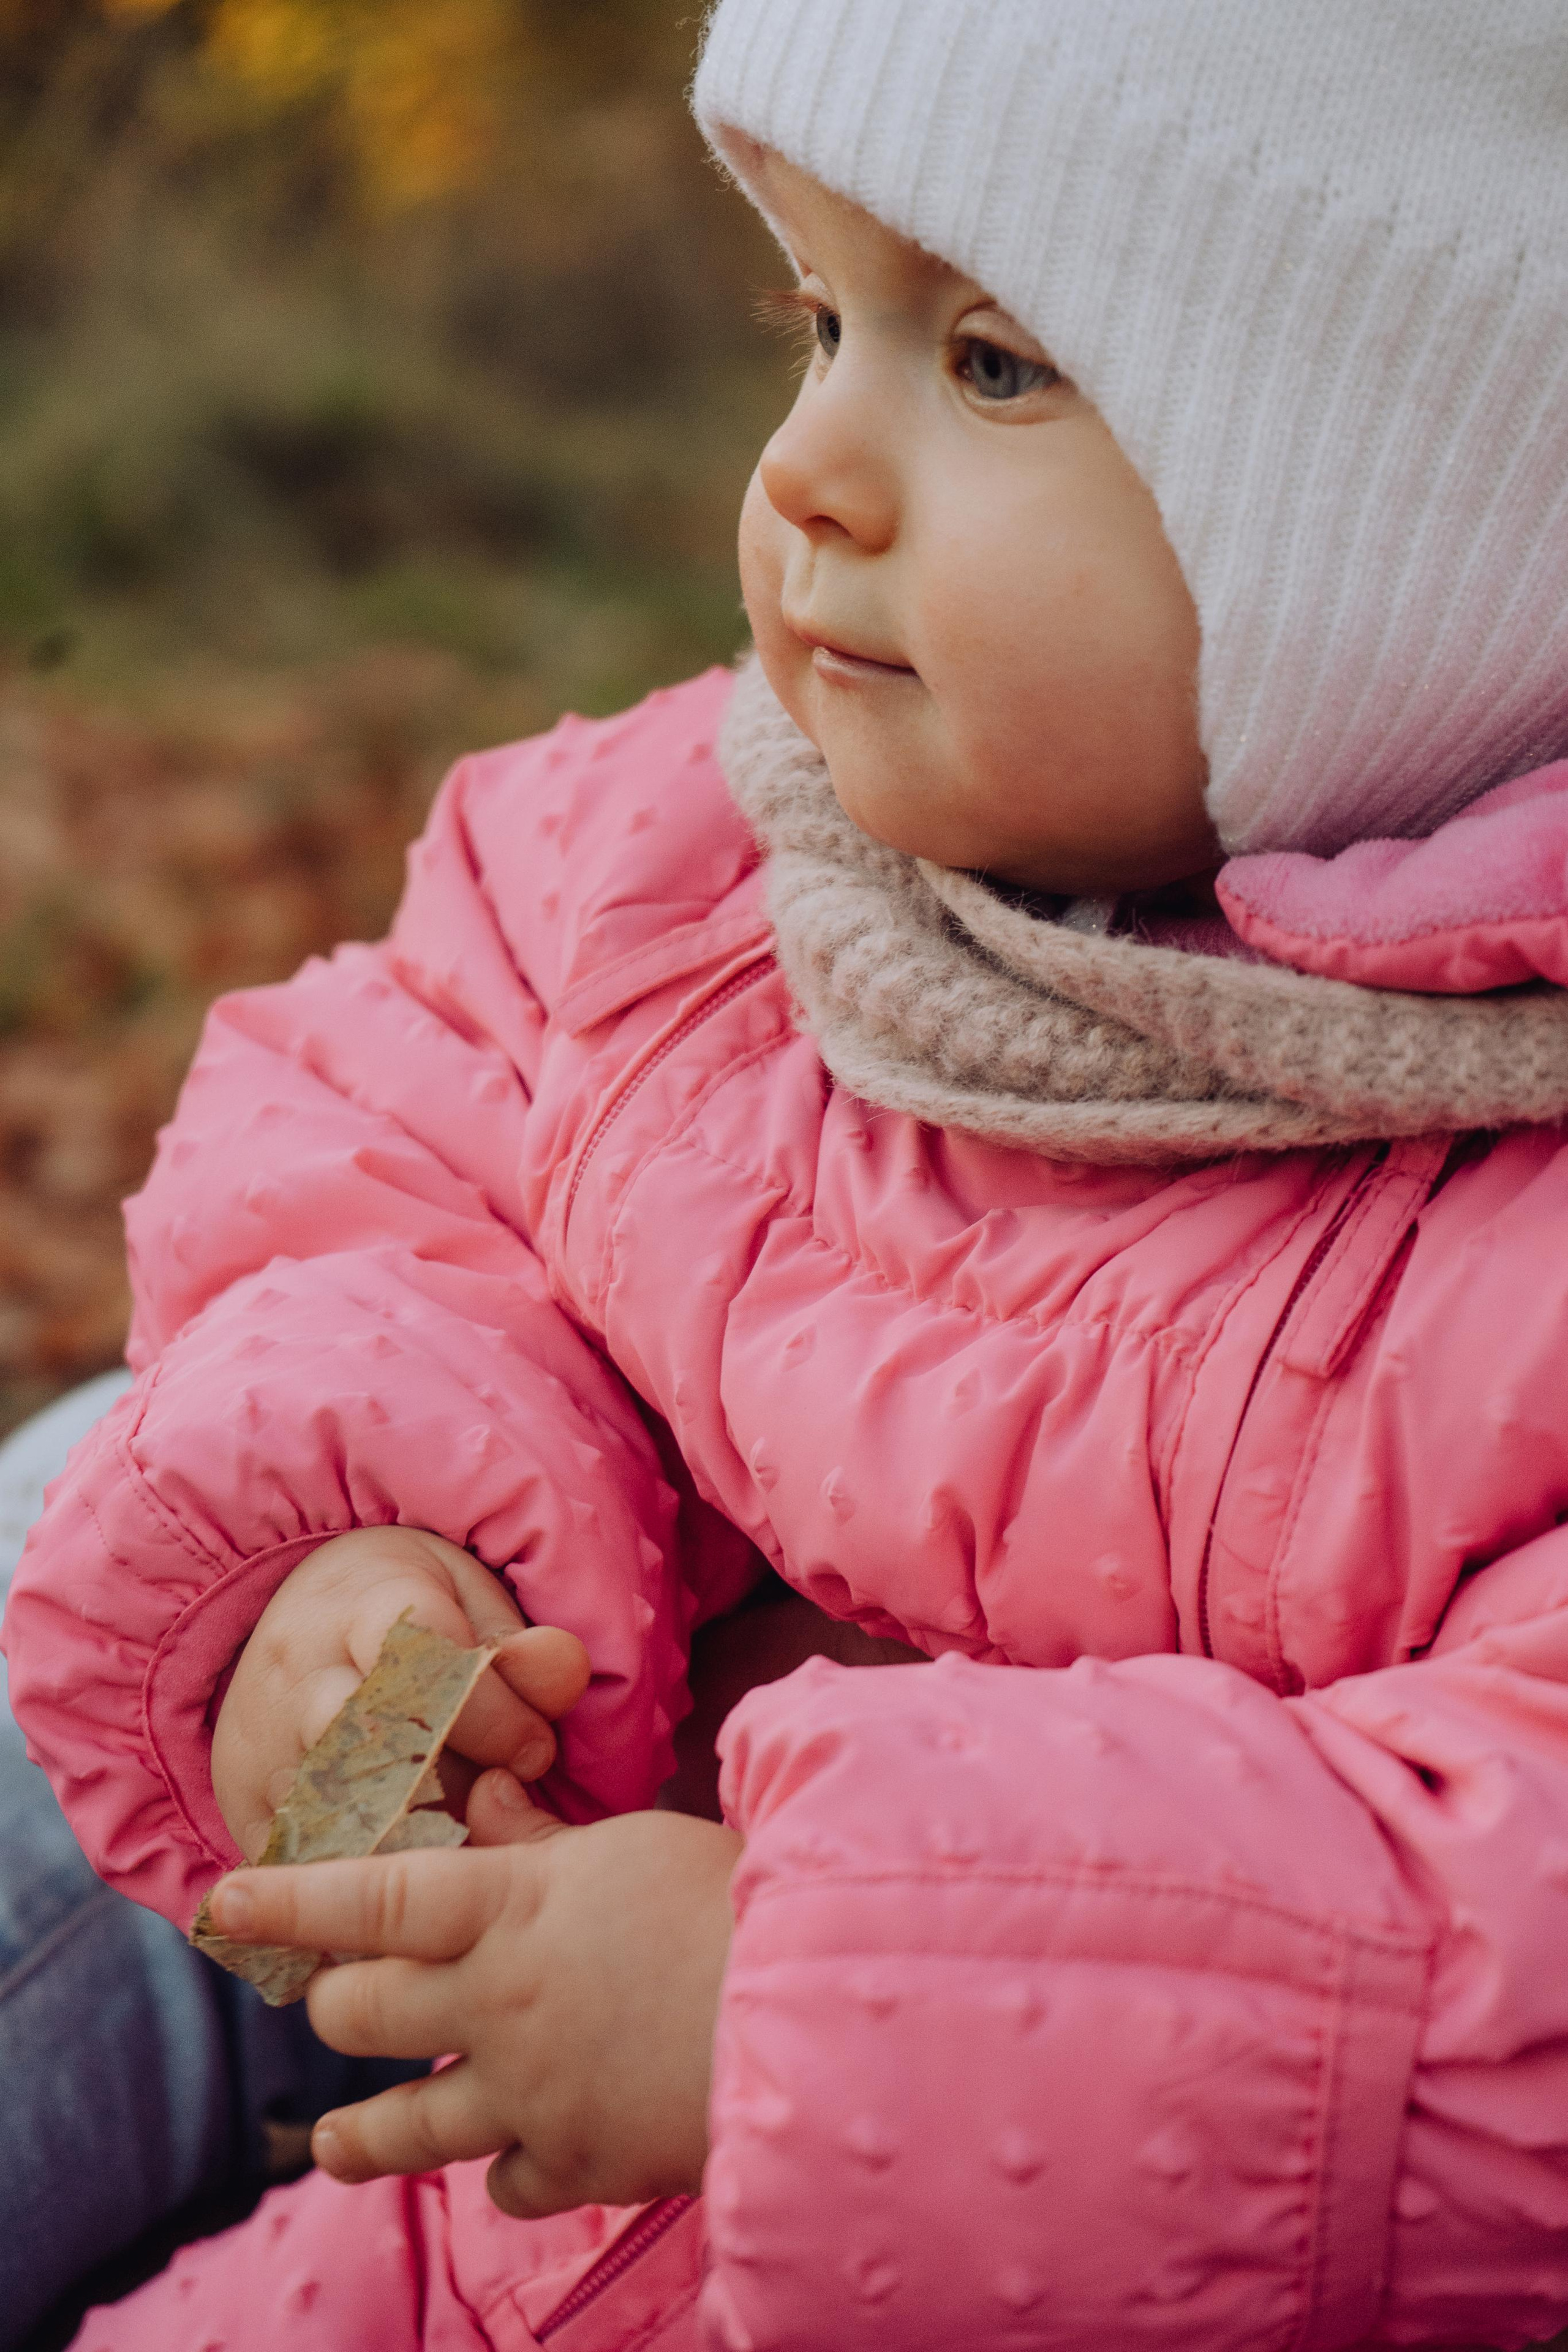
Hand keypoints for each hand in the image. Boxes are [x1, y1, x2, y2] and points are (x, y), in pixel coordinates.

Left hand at [202, 1775, 741, 2215]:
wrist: (818, 2021)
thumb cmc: (737, 1900)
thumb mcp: (634, 1844)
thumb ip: (542, 1838)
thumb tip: (481, 1795)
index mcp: (512, 1908)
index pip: (370, 1897)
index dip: (292, 1895)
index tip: (228, 1897)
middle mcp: (498, 2005)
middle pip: (361, 2013)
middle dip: (335, 2004)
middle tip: (331, 2002)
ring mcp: (530, 2095)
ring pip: (403, 2127)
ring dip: (361, 2135)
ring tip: (334, 2146)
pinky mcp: (578, 2165)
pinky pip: (503, 2184)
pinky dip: (499, 2172)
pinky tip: (503, 2165)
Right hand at [212, 1526, 589, 1861]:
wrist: (306, 1613)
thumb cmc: (416, 1614)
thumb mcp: (473, 1603)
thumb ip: (524, 1648)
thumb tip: (564, 1672)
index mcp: (358, 1605)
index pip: (425, 1660)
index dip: (491, 1713)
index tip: (536, 1752)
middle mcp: (296, 1669)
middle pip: (371, 1739)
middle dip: (446, 1783)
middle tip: (494, 1809)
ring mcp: (259, 1737)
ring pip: (331, 1808)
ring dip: (400, 1841)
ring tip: (450, 1853)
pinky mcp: (239, 1799)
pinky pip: (292, 1858)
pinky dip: (346, 1882)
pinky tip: (396, 1896)